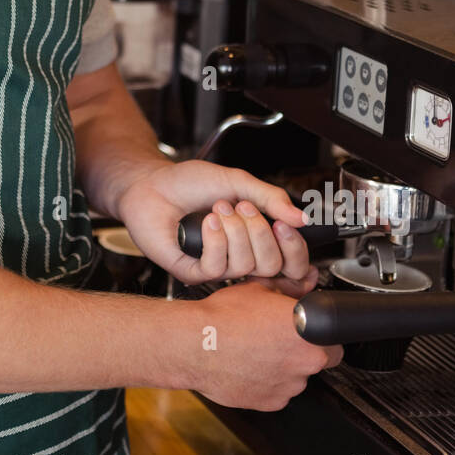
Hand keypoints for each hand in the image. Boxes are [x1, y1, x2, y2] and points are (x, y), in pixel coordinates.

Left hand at [116, 158, 311, 286]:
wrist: (152, 184)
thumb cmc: (189, 183)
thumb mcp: (237, 182)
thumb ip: (270, 198)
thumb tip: (302, 218)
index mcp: (256, 239)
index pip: (293, 263)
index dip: (295, 249)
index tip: (285, 225)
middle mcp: (240, 256)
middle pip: (273, 266)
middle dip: (260, 232)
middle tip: (241, 207)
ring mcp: (217, 266)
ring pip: (246, 266)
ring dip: (234, 231)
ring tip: (218, 209)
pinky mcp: (193, 272)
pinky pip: (217, 267)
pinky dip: (215, 240)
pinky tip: (206, 223)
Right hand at [185, 277, 343, 410]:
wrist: (195, 344)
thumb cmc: (223, 318)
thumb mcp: (260, 289)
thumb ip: (291, 287)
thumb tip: (307, 280)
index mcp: (310, 331)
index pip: (336, 336)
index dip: (322, 332)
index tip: (309, 329)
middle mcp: (305, 361)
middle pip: (319, 359)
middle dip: (303, 350)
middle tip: (278, 338)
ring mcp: (290, 385)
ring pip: (297, 377)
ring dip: (285, 367)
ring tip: (258, 352)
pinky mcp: (272, 402)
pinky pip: (279, 392)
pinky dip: (269, 383)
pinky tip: (250, 366)